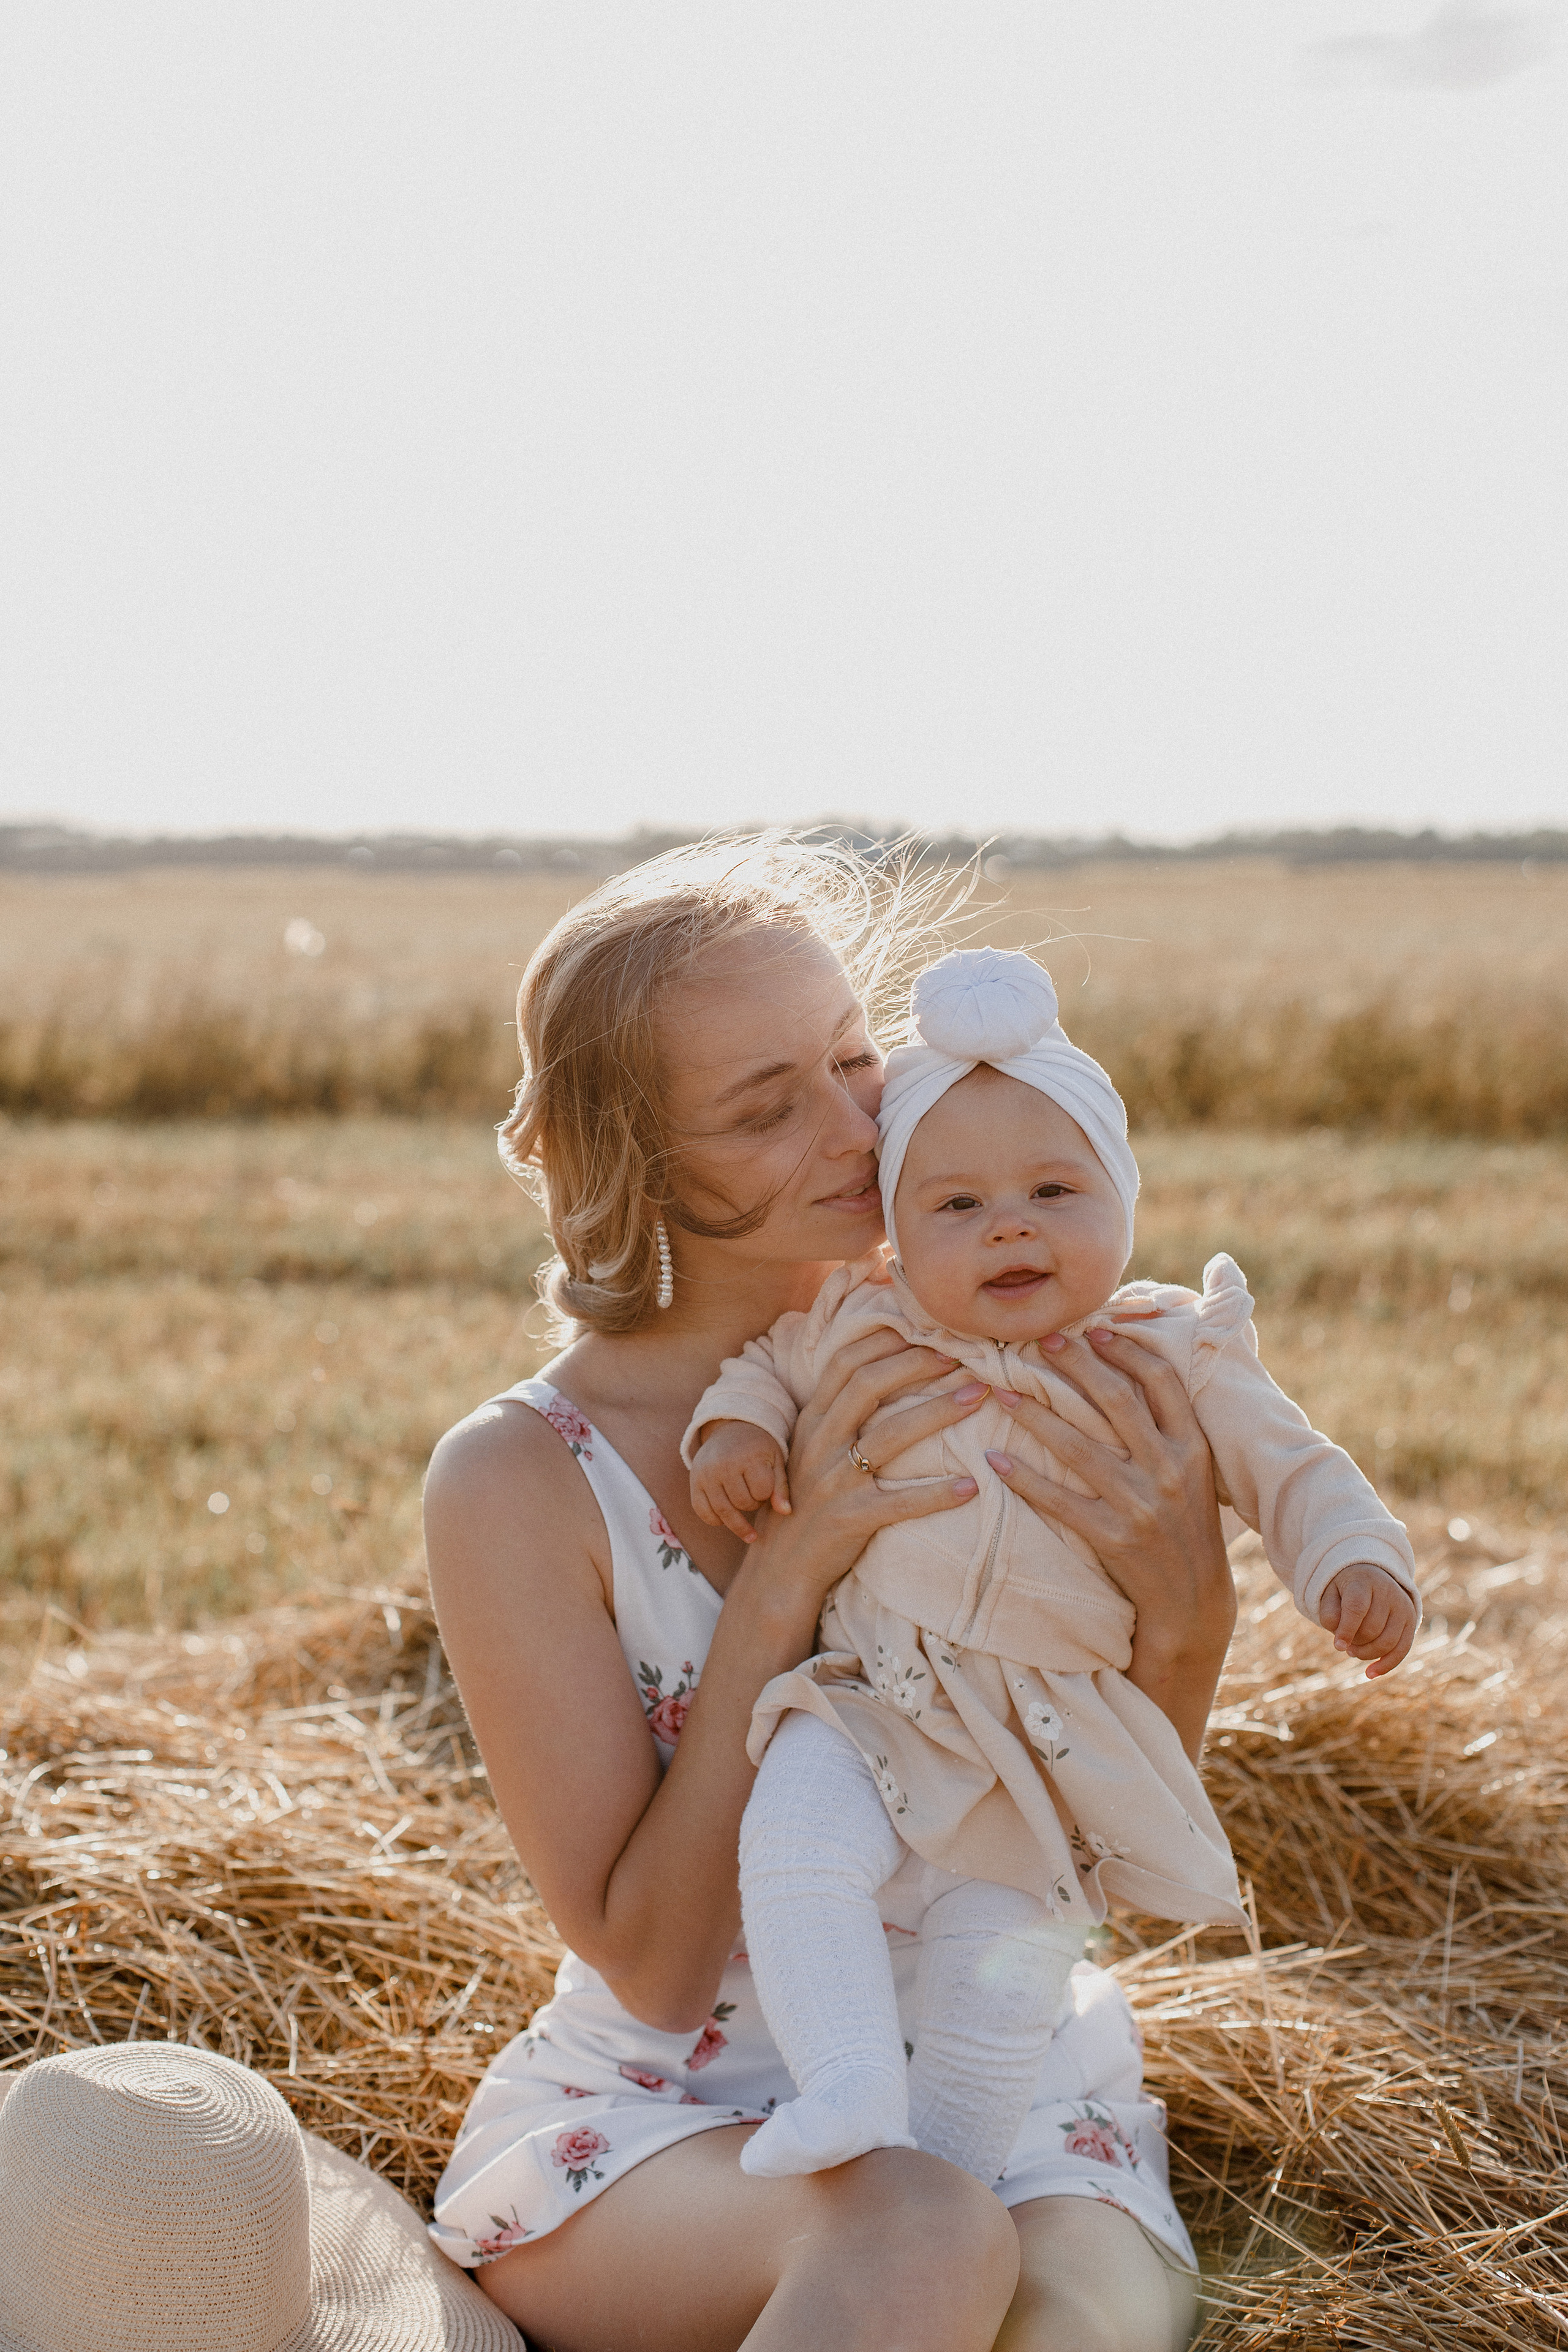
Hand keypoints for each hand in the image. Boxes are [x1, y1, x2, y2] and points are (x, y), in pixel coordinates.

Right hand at [691, 1422, 791, 1542]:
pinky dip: (716, 1520)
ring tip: (746, 1516)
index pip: (762, 1491)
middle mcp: (724, 1465)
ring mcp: (706, 1474)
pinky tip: (726, 1517)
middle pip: (743, 1503)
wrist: (731, 1427)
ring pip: (723, 1512)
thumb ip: (781, 1487)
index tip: (766, 1484)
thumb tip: (786, 1513)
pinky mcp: (694, 1482)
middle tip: (754, 1493)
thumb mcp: (775, 1461)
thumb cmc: (757, 1448)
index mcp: (747, 1457)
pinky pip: (703, 1512)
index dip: (767, 1494)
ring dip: (738, 1519)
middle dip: (753, 1504)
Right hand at [744, 1328, 990, 1617]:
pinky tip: (971, 1486)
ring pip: (889, 1434)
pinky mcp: (849, 1519)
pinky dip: (936, 1494)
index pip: (846, 1362)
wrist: (780, 1568)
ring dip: (939, 1411)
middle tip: (965, 1356)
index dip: (889, 1341)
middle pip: (868, 1385)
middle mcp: (819, 1443)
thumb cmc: (806, 1503)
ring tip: (980, 1397)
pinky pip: (899, 1502)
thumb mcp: (812, 1449)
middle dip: (918, 1363)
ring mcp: (832, 1481)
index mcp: (812, 1421)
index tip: (931, 1331)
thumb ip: (838, 1413)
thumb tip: (883, 1372)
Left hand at [982, 1324, 1234, 1760]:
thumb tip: (1126, 1374)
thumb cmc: (1186, 1526)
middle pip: (1115, 1401)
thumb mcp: (1191, 1473)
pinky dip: (1023, 1478)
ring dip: (1035, 1414)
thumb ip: (1167, 1428)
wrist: (1192, 1602)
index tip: (1093, 1330)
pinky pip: (1058, 1500)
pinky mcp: (1112, 1538)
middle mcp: (1169, 1469)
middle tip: (1039, 1341)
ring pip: (1078, 1446)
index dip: (1125, 1350)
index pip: (1161, 1381)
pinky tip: (994, 1458)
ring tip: (1000, 1391)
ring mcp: (1140, 1505)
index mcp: (1192, 1447)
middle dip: (1075, 1365)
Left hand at [1319, 1565, 1417, 1677]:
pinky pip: (1402, 1649)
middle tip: (1344, 1643)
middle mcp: (1388, 1592)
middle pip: (1372, 1629)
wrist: (1371, 1574)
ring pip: (1387, 1642)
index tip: (1338, 1646)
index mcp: (1364, 1581)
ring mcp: (1403, 1607)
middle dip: (1355, 1642)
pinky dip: (1386, 1665)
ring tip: (1352, 1651)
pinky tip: (1370, 1673)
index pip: (1357, 1608)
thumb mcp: (1330, 1594)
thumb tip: (1341, 1643)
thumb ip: (1329, 1614)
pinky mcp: (1411, 1621)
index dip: (1347, 1630)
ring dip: (1367, 1654)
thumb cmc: (1345, 1589)